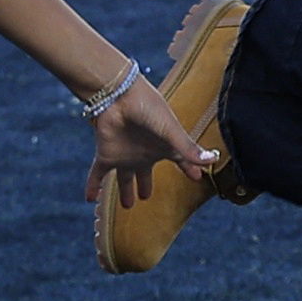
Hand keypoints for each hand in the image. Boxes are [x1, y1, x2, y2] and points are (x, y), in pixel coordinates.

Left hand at [82, 74, 218, 210]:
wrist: (119, 94)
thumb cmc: (149, 108)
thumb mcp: (171, 131)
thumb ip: (188, 149)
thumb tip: (212, 161)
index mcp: (162, 147)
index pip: (180, 161)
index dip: (189, 169)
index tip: (197, 178)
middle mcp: (143, 153)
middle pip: (145, 174)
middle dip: (145, 185)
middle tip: (145, 198)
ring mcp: (124, 155)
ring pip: (123, 178)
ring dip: (124, 191)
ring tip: (127, 206)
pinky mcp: (106, 155)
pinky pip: (98, 175)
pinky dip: (93, 186)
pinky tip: (89, 198)